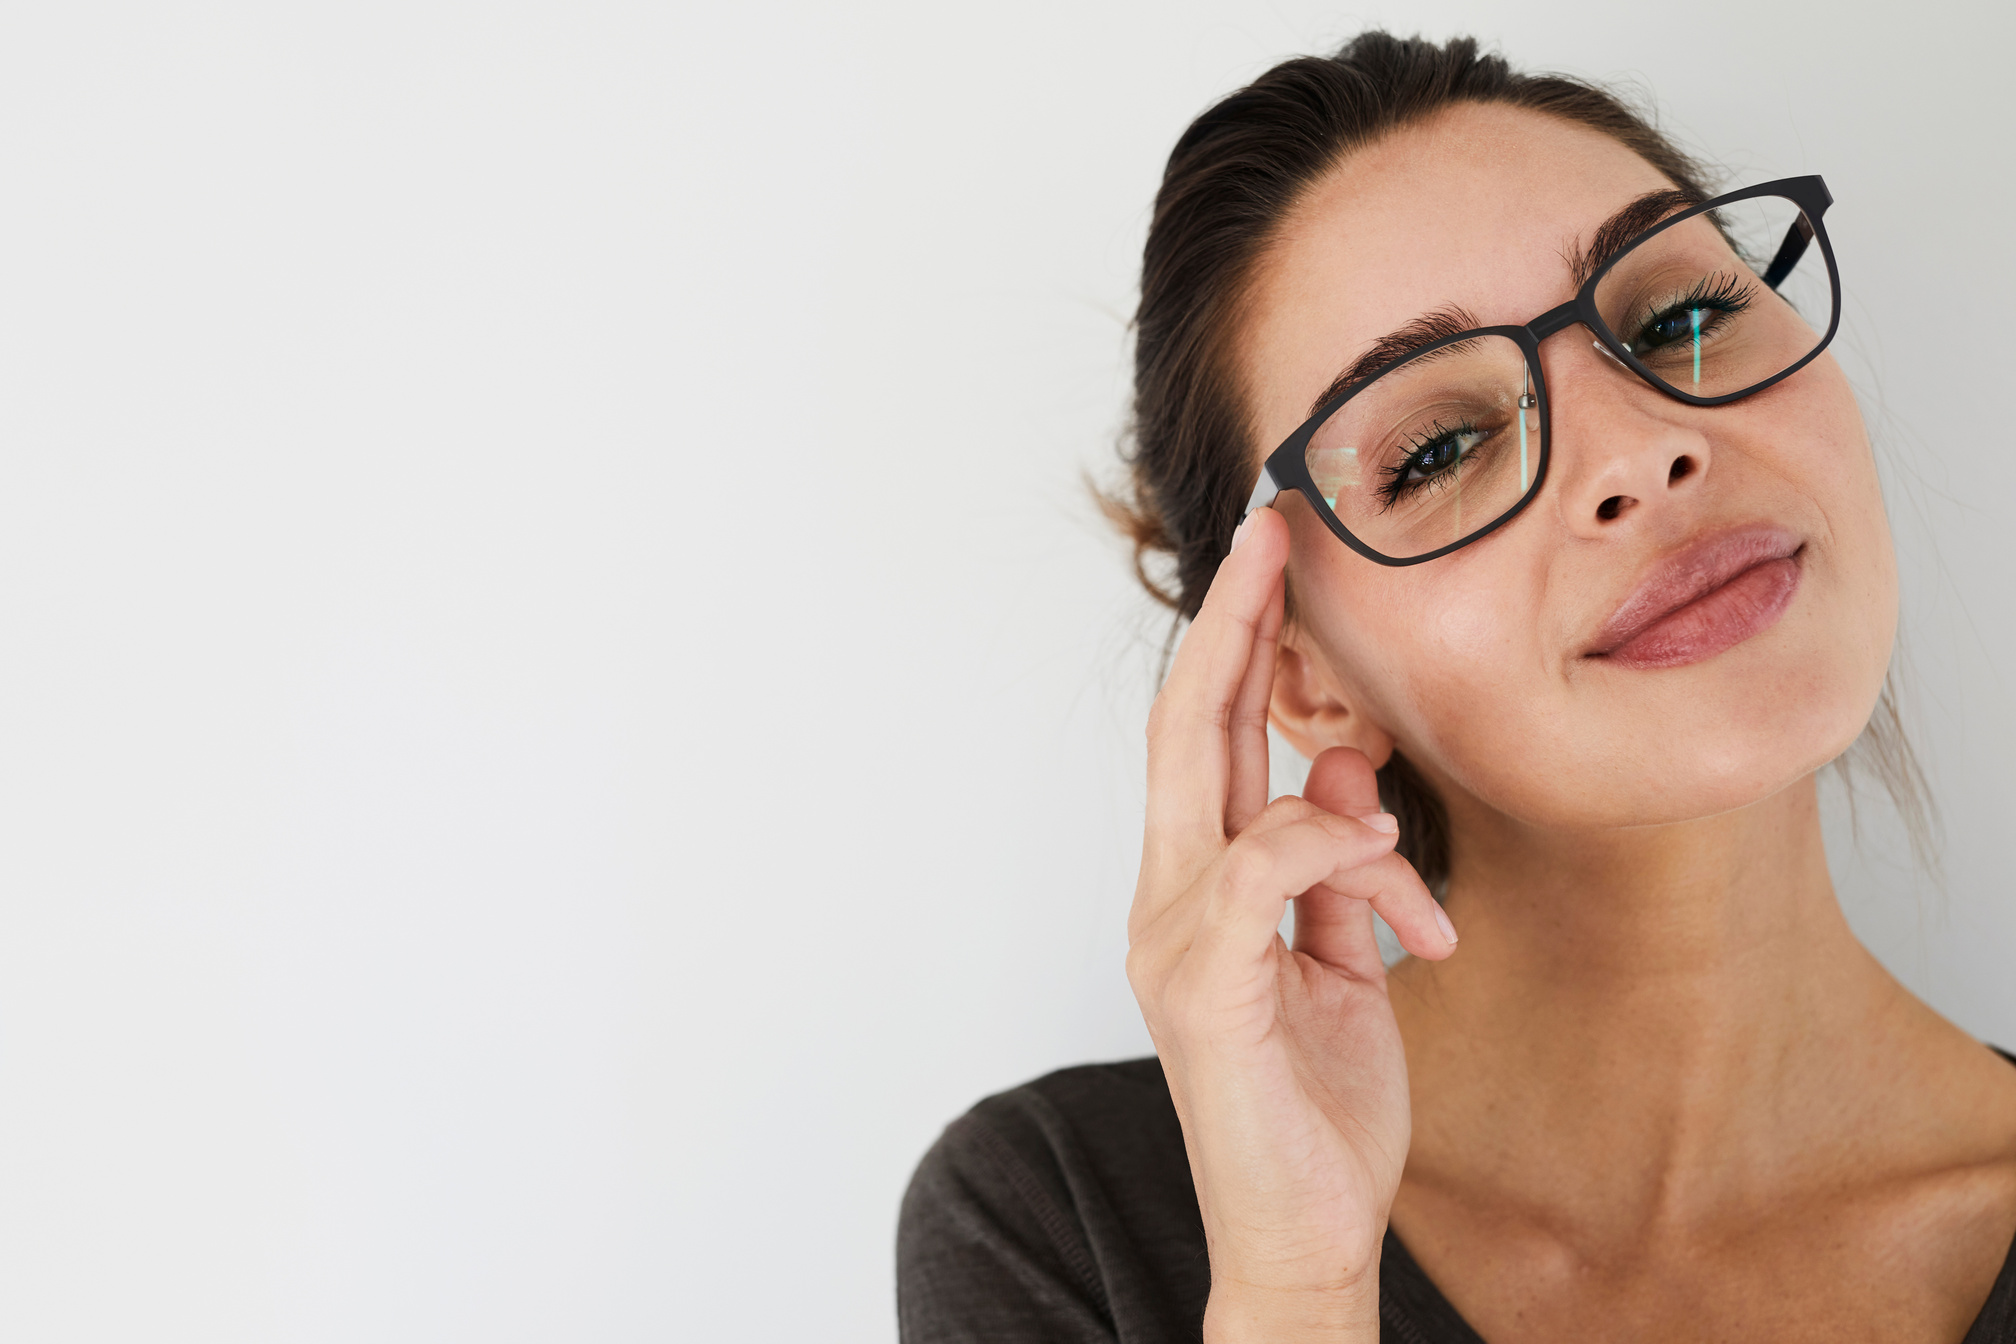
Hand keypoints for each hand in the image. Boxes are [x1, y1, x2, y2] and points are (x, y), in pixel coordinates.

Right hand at [1124, 506, 1457, 1342]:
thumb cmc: (1317, 1105)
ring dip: (1332, 790)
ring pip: (1218, 786)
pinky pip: (1259, 870)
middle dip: (1231, 625)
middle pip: (1180, 728)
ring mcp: (1171, 941)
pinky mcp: (1200, 988)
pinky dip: (1329, 849)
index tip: (1268, 559)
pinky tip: (1389, 880)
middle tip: (1271, 536)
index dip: (1230, 642)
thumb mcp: (1343, 961)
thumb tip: (1345, 775)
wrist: (1302, 1232)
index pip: (1199, 737)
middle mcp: (1166, 899)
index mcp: (1198, 887)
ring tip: (1403, 854)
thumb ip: (1333, 868)